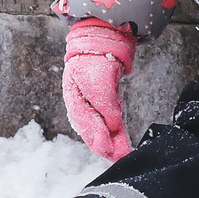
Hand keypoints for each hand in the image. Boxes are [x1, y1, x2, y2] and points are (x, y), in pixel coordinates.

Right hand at [62, 18, 136, 160]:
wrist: (101, 38)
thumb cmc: (96, 55)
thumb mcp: (99, 77)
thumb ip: (105, 102)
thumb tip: (114, 125)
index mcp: (74, 98)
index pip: (85, 123)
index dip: (97, 138)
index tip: (109, 151)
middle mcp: (81, 104)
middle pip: (92, 130)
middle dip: (106, 147)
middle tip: (120, 159)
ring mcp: (92, 104)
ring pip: (102, 128)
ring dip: (113, 143)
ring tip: (124, 155)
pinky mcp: (105, 102)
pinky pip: (109, 121)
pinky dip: (116, 133)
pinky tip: (121, 142)